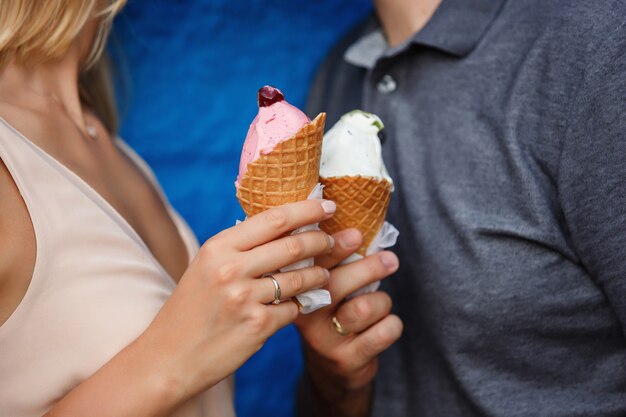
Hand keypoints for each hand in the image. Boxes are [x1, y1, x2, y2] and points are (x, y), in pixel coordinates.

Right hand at [135, 199, 336, 408]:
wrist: (169, 358)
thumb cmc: (191, 310)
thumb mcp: (206, 267)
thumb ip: (241, 248)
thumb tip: (285, 226)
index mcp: (218, 247)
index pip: (274, 218)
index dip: (307, 209)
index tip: (328, 205)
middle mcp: (231, 268)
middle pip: (294, 245)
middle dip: (322, 240)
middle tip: (333, 240)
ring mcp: (245, 298)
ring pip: (301, 278)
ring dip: (318, 275)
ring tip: (323, 274)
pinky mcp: (257, 326)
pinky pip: (294, 309)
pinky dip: (300, 306)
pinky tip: (298, 305)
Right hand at [295, 228, 402, 416]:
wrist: (332, 371)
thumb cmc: (334, 314)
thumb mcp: (324, 290)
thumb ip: (332, 262)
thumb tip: (360, 222)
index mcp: (296, 292)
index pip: (311, 265)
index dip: (334, 247)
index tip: (357, 233)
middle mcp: (305, 316)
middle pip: (336, 284)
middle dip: (369, 268)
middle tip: (390, 259)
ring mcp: (325, 341)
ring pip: (363, 308)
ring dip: (381, 301)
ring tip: (382, 301)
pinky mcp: (346, 360)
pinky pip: (382, 333)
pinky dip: (391, 324)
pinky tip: (386, 324)